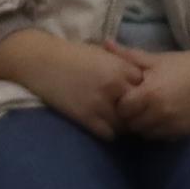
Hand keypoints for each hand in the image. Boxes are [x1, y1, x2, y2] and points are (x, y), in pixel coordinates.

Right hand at [0, 27, 145, 137]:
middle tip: (134, 114)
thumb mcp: (103, 54)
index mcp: (120, 68)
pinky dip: (110, 132)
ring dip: (124, 125)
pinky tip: (105, 126)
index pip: (146, 87)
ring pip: (126, 125)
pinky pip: (109, 134)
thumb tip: (141, 78)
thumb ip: (123, 65)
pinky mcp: (87, 118)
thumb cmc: (73, 55)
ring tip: (120, 122)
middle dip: (138, 111)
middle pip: (139, 108)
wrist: (43, 63)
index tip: (141, 96)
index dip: (144, 93)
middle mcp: (114, 87)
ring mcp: (101, 104)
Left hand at [114, 42, 189, 143]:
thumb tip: (104, 44)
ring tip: (150, 112)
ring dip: (144, 125)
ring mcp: (173, 125)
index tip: (127, 96)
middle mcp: (160, 113)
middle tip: (137, 106)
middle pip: (132, 125)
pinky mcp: (184, 133)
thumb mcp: (155, 59)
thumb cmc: (184, 64)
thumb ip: (128, 56)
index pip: (122, 110)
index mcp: (150, 93)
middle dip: (131, 116)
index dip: (122, 104)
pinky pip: (162, 138)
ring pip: (146, 134)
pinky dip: (159, 130)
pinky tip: (163, 117)